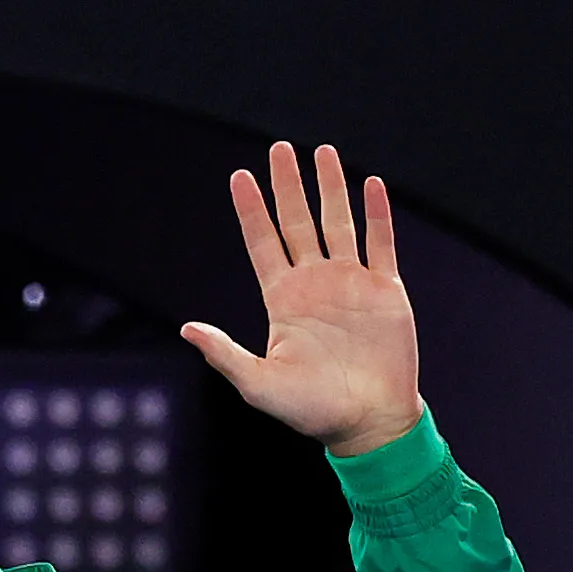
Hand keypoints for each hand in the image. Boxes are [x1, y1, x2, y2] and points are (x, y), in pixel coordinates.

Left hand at [181, 143, 422, 456]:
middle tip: (278, 148)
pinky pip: (380, 243)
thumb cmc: (311, 411)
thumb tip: (186, 329)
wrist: (368, 423)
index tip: (239, 176)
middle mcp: (315, 284)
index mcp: (283, 301)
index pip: (264, 243)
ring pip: (338, 223)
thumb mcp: (259, 384)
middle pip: (298, 222)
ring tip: (322, 151)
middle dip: (288, 185)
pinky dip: (376, 213)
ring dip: (331, 187)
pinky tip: (370, 183)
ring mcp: (351, 283)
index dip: (252, 211)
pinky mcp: (386, 290)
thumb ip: (225, 354)